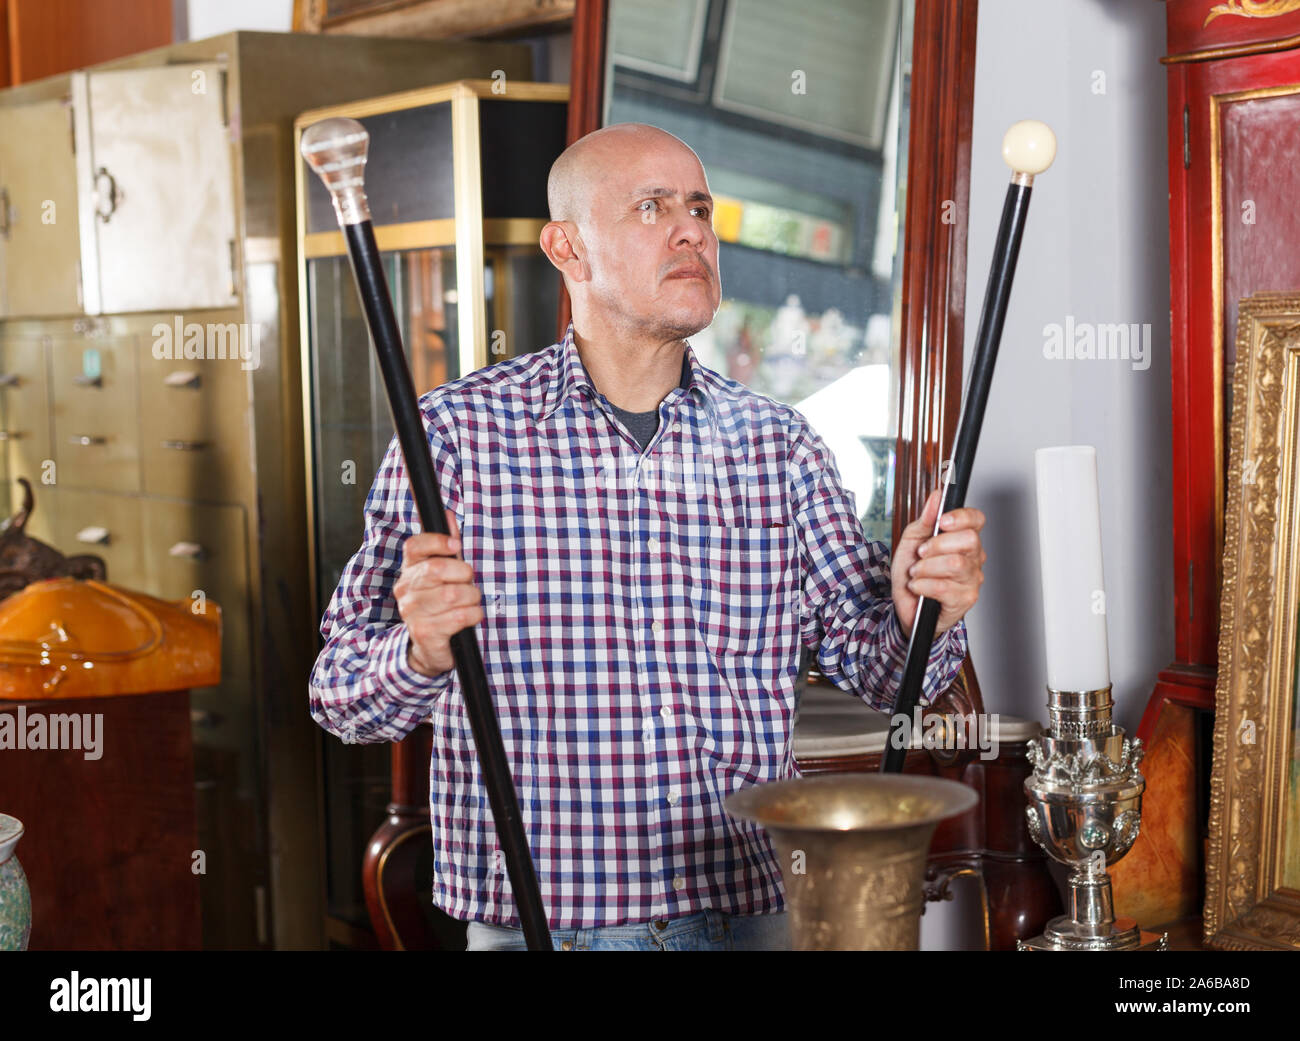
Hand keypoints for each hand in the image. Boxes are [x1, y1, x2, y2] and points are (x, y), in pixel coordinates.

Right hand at [392, 509, 483, 676]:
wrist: (429, 647)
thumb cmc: (441, 605)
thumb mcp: (443, 575)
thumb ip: (446, 546)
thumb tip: (448, 515)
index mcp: (409, 570)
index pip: (415, 546)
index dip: (437, 541)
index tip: (456, 546)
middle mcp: (405, 590)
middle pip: (437, 569)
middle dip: (464, 573)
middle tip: (469, 582)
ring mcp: (412, 612)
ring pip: (453, 594)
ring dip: (472, 597)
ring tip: (471, 602)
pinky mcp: (425, 632)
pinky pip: (460, 616)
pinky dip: (474, 614)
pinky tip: (471, 617)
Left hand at [891, 489, 985, 638]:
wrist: (906, 605)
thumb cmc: (912, 573)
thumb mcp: (912, 541)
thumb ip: (925, 520)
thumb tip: (936, 497)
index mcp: (963, 539)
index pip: (976, 520)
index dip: (961, 517)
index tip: (943, 521)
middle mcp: (973, 558)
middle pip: (969, 540)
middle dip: (937, 545)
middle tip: (921, 553)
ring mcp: (972, 579)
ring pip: (955, 563)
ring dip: (926, 567)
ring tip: (917, 572)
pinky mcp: (964, 600)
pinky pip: (943, 587)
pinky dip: (922, 585)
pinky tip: (918, 587)